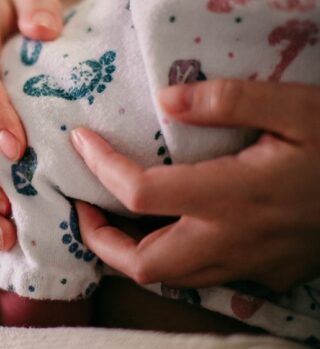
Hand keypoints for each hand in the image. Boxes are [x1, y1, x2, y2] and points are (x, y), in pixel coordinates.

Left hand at [70, 80, 319, 290]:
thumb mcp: (298, 107)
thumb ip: (230, 100)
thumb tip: (166, 99)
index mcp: (235, 196)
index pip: (141, 194)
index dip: (100, 167)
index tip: (79, 141)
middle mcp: (235, 240)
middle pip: (144, 264)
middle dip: (100, 239)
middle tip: (85, 204)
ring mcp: (253, 264)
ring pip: (171, 277)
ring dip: (133, 252)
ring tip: (116, 216)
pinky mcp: (270, 272)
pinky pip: (203, 277)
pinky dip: (172, 257)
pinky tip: (171, 227)